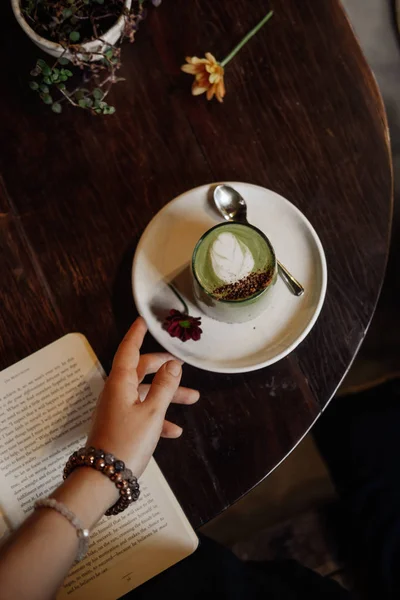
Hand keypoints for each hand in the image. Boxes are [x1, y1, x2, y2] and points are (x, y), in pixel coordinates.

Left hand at [87, 317, 198, 477]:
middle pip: (140, 370)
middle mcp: (116, 391)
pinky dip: (158, 417)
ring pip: (146, 393)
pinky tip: (175, 431)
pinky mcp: (120, 425)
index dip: (137, 334)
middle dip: (163, 367)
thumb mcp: (152, 412)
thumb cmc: (127, 442)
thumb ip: (165, 386)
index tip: (143, 320)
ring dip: (168, 395)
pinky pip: (142, 413)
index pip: (129, 349)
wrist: (104, 478)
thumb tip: (173, 364)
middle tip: (180, 364)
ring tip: (193, 399)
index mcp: (120, 382)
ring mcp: (117, 408)